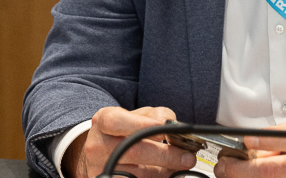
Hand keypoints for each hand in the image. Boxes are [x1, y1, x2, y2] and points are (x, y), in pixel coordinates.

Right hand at [62, 106, 196, 177]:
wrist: (100, 150)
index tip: (166, 128)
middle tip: (187, 157)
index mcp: (103, 121)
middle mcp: (98, 145)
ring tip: (181, 167)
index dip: (142, 125)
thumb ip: (155, 114)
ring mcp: (102, 167)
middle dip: (165, 155)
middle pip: (133, 151)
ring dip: (164, 172)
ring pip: (137, 174)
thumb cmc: (122, 130)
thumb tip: (169, 123)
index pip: (118, 122)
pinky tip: (168, 174)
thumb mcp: (135, 114)